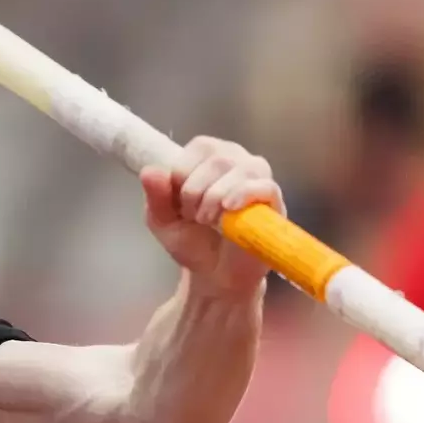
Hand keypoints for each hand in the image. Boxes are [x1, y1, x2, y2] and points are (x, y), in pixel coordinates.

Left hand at [139, 136, 284, 297]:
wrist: (214, 276)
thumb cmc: (191, 241)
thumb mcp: (162, 221)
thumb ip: (155, 196)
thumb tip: (150, 171)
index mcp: (210, 157)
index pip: (201, 146)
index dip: (184, 173)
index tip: (178, 203)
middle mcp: (237, 160)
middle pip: (219, 158)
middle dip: (197, 190)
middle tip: (193, 217)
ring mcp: (258, 180)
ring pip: (242, 169)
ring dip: (217, 197)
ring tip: (208, 221)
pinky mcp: (274, 204)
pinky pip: (265, 187)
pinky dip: (244, 196)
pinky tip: (229, 210)